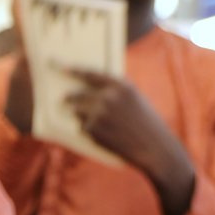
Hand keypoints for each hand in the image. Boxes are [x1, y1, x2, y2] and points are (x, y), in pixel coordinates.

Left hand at [62, 69, 195, 213]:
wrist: (153, 148)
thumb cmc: (146, 124)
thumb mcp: (135, 100)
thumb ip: (115, 93)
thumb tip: (90, 91)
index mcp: (121, 86)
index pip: (91, 74)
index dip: (74, 70)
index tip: (61, 67)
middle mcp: (108, 97)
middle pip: (77, 94)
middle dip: (69, 98)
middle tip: (64, 99)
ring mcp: (99, 113)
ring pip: (77, 112)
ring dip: (81, 117)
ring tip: (101, 125)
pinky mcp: (93, 129)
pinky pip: (83, 128)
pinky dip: (90, 132)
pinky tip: (106, 137)